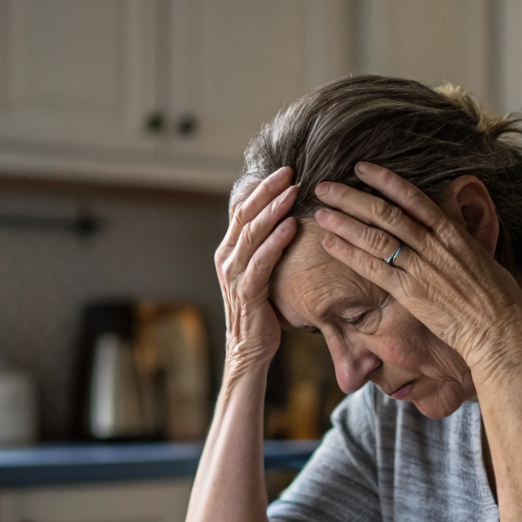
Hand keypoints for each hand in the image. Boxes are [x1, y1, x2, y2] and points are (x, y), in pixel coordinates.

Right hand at [216, 167, 297, 374]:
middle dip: (268, 191)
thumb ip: (266, 248)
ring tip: (294, 191)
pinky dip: (277, 241)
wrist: (248, 350)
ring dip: (274, 210)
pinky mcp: (247, 291)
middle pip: (246, 215)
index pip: (243, 210)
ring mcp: (234, 275)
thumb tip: (287, 221)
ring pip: (252, 233)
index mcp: (228, 251)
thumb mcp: (260, 273)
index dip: (262, 189)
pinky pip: (262, 260)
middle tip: (290, 172)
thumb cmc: (261, 310)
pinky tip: (292, 226)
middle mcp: (227, 258)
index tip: (284, 171)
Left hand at [313, 163, 521, 375]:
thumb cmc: (497, 297)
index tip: (362, 168)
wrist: (501, 329)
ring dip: (344, 221)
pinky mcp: (410, 292)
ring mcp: (421, 268)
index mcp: (452, 232)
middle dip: (352, 197)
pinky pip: (374, 268)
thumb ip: (459, 240)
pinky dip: (349, 253)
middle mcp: (434, 245)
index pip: (413, 197)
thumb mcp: (481, 257)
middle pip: (386, 213)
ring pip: (375, 236)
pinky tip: (330, 242)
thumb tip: (449, 226)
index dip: (384, 180)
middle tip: (325, 186)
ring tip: (320, 210)